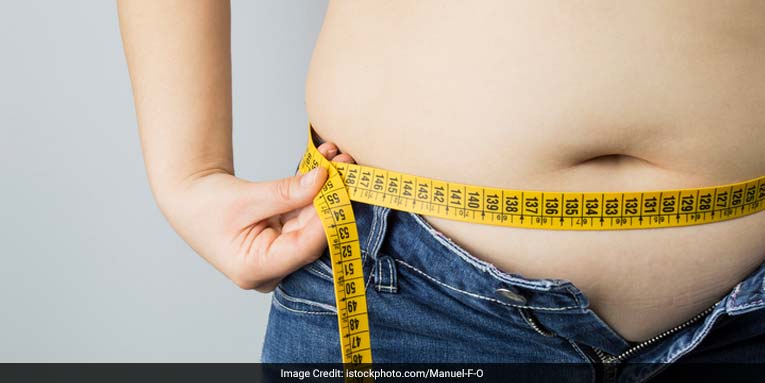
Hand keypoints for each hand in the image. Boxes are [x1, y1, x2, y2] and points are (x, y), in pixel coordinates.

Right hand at [159, 143, 355, 291]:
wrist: (189, 201)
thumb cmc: (206, 205)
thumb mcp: (247, 197)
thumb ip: (286, 192)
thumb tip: (323, 179)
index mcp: (255, 268)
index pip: (303, 248)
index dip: (326, 220)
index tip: (340, 190)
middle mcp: (271, 269)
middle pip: (312, 235)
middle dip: (330, 199)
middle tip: (346, 166)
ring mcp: (279, 256)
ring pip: (313, 223)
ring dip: (326, 191)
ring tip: (338, 158)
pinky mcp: (284, 240)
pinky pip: (306, 216)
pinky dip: (315, 191)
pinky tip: (326, 164)